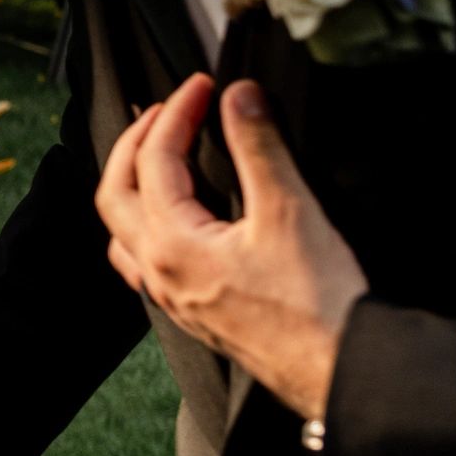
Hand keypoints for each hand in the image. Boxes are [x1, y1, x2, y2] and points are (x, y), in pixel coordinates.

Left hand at [95, 75, 366, 419]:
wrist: (339, 370)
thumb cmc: (317, 305)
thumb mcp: (289, 211)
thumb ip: (258, 147)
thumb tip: (239, 97)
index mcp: (171, 243)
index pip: (155, 158)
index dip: (177, 112)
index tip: (201, 85)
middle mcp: (158, 271)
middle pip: (116, 192)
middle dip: (136, 142)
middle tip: (167, 110)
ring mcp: (170, 295)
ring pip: (122, 229)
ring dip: (132, 184)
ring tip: (157, 155)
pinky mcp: (191, 311)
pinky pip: (142, 261)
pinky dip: (146, 225)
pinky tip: (172, 221)